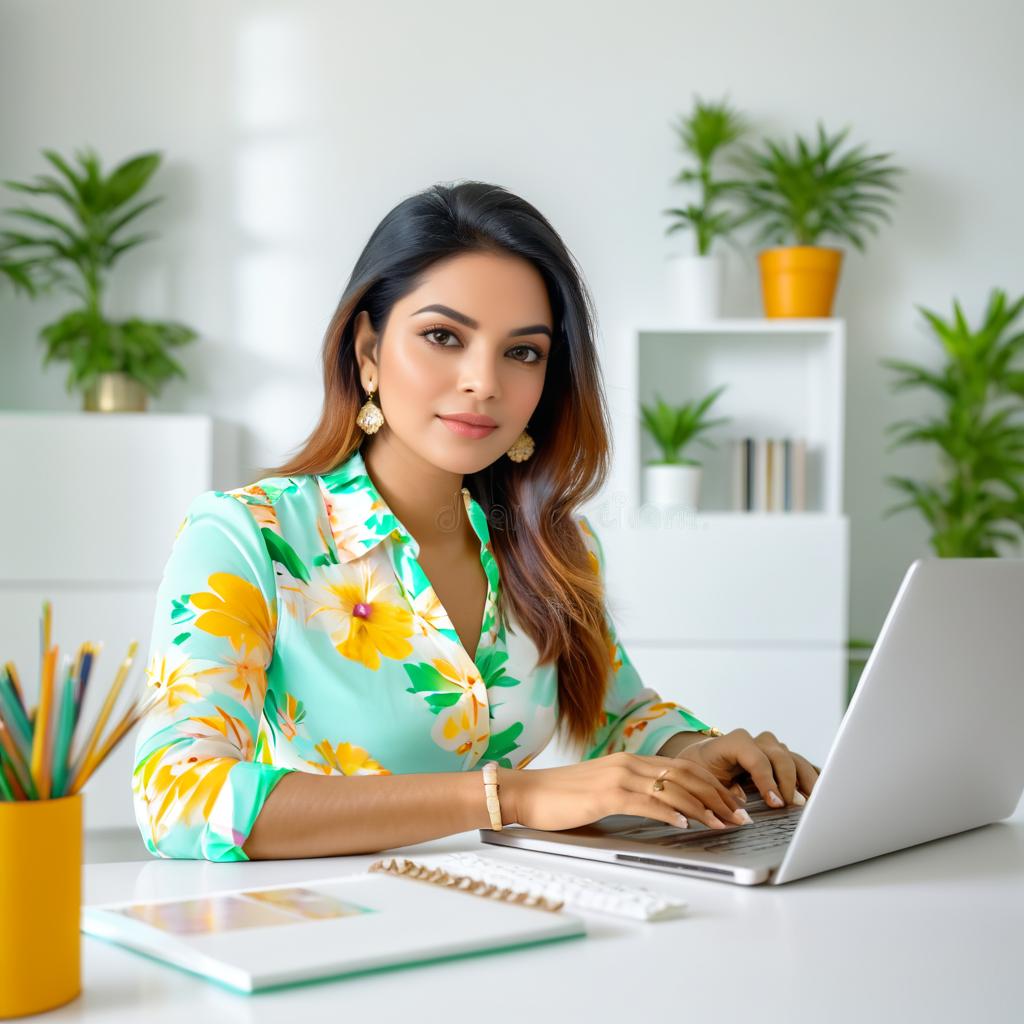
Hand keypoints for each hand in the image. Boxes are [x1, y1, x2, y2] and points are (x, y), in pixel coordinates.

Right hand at [499, 751, 750, 832]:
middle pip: (686, 775)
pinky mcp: (605, 795)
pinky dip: (669, 812)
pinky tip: (685, 824)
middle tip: (739, 815)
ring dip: (702, 807)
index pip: (682, 768)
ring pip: (672, 787)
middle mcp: (628, 764)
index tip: (732, 803)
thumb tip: (663, 808)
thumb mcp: (603, 789)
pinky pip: (645, 802)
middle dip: (718, 796)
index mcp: (630, 761)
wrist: (527, 793)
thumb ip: (632, 792)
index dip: (712, 784)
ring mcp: (617, 777)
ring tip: (722, 823)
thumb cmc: (562, 796)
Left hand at [672, 728, 820, 807]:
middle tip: (792, 806)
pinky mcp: (778, 758)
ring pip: (792, 757)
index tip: (775, 803)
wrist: (700, 761)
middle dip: (787, 781)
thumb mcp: (702, 782)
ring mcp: (768, 748)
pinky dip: (808, 778)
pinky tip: (818, 794)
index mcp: (731, 743)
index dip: (767, 779)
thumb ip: (720, 795)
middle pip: (778, 755)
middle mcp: (753, 741)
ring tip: (813, 802)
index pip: (754, 756)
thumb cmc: (699, 771)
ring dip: (804, 779)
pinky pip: (798, 764)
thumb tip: (742, 814)